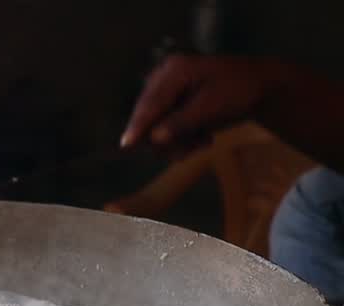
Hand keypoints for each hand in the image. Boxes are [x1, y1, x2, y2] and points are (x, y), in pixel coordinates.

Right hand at [121, 55, 287, 152]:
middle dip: (166, 137)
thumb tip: (154, 138)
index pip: (150, 103)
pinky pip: (166, 123)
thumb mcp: (211, 107)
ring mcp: (167, 88)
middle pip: (149, 115)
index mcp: (174, 70)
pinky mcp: (172, 99)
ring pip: (156, 123)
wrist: (261, 85)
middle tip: (186, 153)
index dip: (138, 126)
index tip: (126, 145)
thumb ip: (181, 123)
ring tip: (200, 143)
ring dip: (176, 139)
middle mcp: (164, 76)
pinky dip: (181, 135)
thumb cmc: (239, 90)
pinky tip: (200, 138)